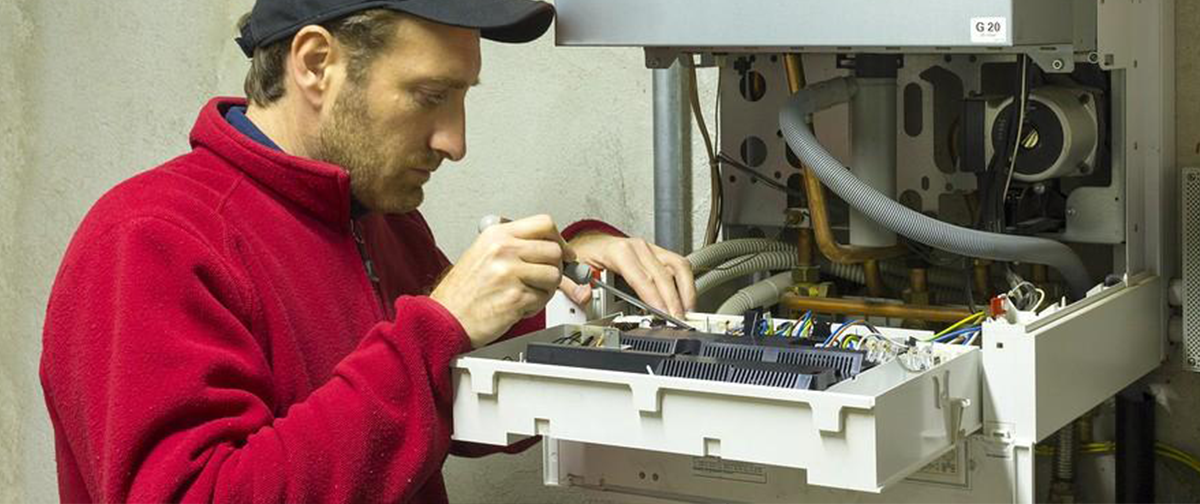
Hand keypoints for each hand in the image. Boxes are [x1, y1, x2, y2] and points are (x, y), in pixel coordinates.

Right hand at [432, 215, 573, 347]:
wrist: (445, 318)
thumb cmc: (463, 291)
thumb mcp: (483, 252)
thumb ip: (514, 244)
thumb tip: (550, 246)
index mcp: (497, 234)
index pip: (544, 224)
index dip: (559, 240)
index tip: (564, 252)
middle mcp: (503, 249)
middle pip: (554, 251)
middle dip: (554, 268)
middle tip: (543, 279)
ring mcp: (510, 273)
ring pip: (554, 275)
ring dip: (546, 289)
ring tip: (526, 293)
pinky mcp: (515, 297)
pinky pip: (544, 298)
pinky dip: (535, 306)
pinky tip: (517, 305)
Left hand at [560, 234, 694, 318]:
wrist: (589, 243)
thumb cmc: (585, 255)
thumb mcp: (573, 270)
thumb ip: (575, 286)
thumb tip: (584, 296)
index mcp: (619, 251)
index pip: (642, 276)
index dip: (654, 296)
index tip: (663, 312)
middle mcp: (638, 248)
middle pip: (664, 274)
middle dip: (673, 299)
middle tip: (677, 320)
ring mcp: (651, 250)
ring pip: (678, 267)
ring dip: (685, 290)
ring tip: (686, 312)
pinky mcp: (658, 255)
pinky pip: (679, 266)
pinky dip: (686, 284)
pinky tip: (685, 300)